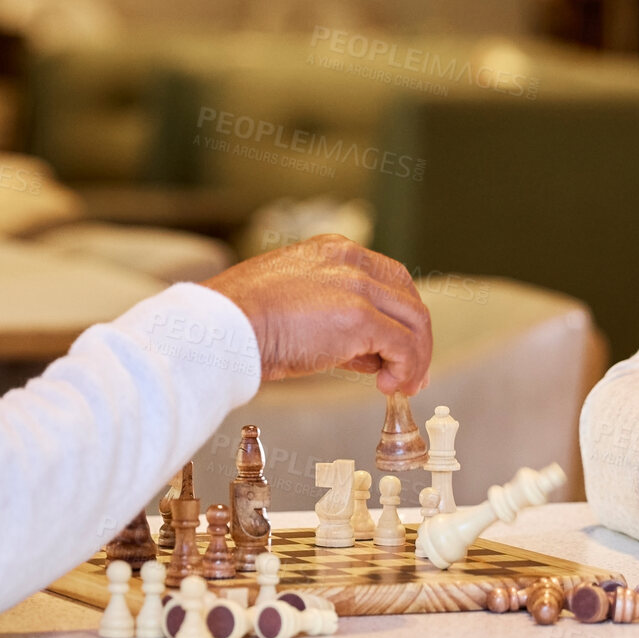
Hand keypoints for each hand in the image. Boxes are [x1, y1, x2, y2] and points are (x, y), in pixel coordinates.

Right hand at [204, 234, 430, 393]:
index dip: (399, 314)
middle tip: (410, 371)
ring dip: (415, 358)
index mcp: (333, 251)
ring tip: (401, 384)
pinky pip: (404, 346)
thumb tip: (366, 355)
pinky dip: (407, 369)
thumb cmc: (243, 322)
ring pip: (415, 320)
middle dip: (415, 337)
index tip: (398, 345)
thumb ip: (334, 320)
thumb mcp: (294, 306)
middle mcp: (351, 260)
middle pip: (408, 296)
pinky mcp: (361, 318)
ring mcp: (358, 287)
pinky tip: (388, 386)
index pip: (387, 278)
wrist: (223, 327)